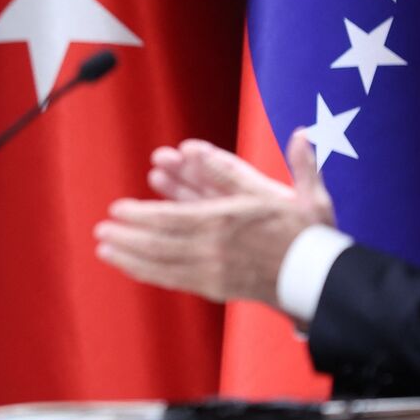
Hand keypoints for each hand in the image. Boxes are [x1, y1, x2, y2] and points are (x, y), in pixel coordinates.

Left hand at [94, 130, 334, 305]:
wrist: (319, 282)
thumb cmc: (312, 237)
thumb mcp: (310, 196)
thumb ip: (301, 163)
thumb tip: (304, 133)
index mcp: (230, 220)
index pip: (174, 217)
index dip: (141, 215)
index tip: (118, 210)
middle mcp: (216, 247)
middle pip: (160, 243)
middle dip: (126, 237)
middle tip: (100, 231)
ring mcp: (214, 270)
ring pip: (163, 263)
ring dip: (130, 256)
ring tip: (104, 249)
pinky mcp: (216, 287)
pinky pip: (174, 279)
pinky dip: (148, 273)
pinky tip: (129, 267)